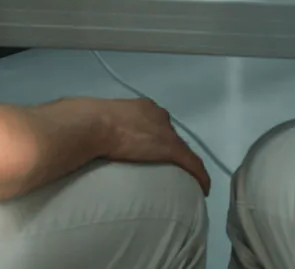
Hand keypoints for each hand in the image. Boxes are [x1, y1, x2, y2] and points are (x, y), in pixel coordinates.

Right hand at [96, 97, 211, 193]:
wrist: (95, 124)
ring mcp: (166, 131)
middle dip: (168, 150)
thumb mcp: (100, 121)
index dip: (156, 138)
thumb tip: (91, 138)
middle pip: (169, 134)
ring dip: (182, 162)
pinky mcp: (172, 148)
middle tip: (162, 168)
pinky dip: (200, 176)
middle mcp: (158, 115)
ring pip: (182, 149)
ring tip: (180, 178)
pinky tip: (203, 188)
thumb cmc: (91, 122)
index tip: (152, 152)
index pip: (156, 123)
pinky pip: (192, 164)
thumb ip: (104, 127)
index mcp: (142, 107)